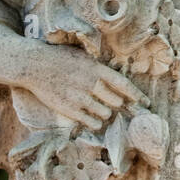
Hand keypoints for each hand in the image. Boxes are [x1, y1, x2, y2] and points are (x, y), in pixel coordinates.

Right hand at [0, 24, 144, 130]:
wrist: (34, 65)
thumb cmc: (59, 59)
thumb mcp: (83, 57)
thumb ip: (99, 68)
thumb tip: (118, 80)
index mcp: (96, 69)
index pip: (124, 85)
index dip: (137, 96)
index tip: (145, 103)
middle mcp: (91, 84)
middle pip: (116, 102)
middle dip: (117, 104)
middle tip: (114, 104)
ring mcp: (80, 98)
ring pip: (105, 114)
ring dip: (105, 113)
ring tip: (97, 107)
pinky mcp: (70, 109)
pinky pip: (91, 122)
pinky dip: (94, 122)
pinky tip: (90, 116)